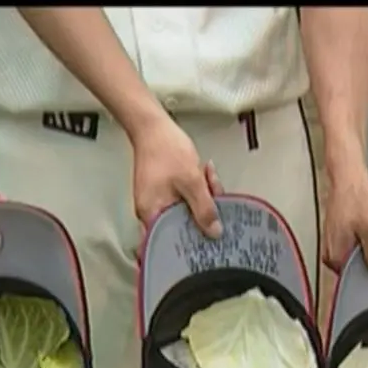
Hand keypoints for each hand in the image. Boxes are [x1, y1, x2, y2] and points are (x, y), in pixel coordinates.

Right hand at [130, 115, 223, 237]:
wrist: (152, 125)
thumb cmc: (166, 150)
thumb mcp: (192, 182)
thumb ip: (204, 209)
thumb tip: (214, 234)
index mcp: (153, 215)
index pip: (174, 241)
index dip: (195, 241)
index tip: (213, 237)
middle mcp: (152, 212)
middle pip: (185, 224)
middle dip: (204, 209)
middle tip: (213, 192)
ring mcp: (158, 201)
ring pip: (188, 208)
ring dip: (204, 194)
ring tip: (208, 175)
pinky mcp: (165, 191)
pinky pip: (185, 197)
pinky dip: (197, 188)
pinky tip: (204, 172)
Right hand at [323, 164, 367, 277]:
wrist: (348, 173)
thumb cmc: (358, 198)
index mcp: (336, 257)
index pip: (354, 281)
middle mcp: (330, 252)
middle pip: (353, 270)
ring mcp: (333, 241)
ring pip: (354, 256)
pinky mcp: (339, 230)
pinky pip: (353, 245)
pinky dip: (364, 242)